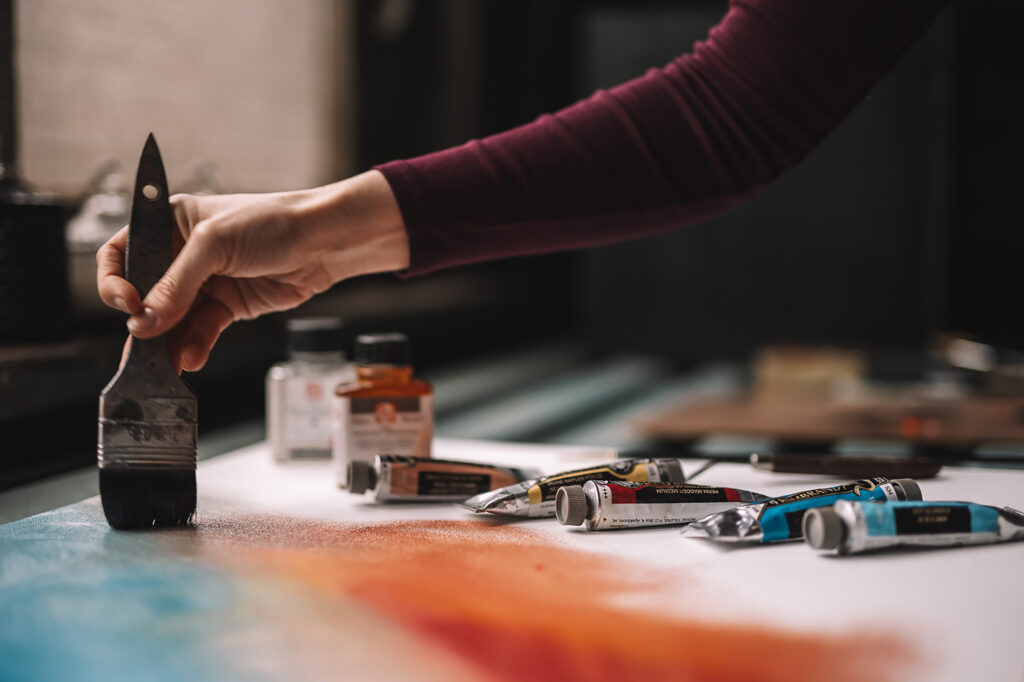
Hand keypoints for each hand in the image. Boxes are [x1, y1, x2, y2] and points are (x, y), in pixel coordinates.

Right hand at [97, 170, 407, 370]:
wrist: (323, 241)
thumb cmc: (272, 222)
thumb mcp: (214, 244)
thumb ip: (177, 283)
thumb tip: (144, 321)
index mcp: (168, 223)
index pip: (122, 254)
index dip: (116, 281)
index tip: (127, 303)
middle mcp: (182, 254)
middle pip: (146, 294)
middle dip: (142, 321)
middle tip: (142, 343)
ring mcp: (206, 282)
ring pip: (173, 319)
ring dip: (167, 343)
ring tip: (163, 365)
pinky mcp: (229, 305)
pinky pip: (202, 330)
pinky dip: (195, 345)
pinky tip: (191, 358)